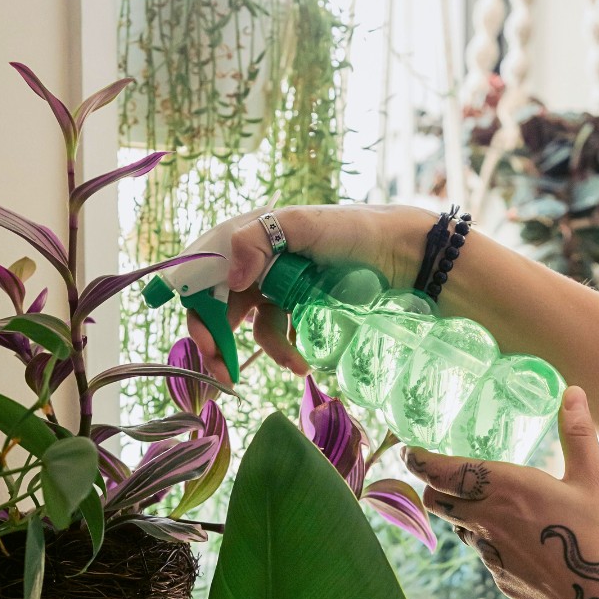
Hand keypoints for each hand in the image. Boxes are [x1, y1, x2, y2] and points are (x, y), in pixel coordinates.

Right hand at [188, 203, 433, 385]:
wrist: (399, 252)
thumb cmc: (350, 229)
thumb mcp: (301, 224)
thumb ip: (258, 240)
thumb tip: (232, 280)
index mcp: (249, 240)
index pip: (205, 279)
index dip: (199, 312)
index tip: (208, 342)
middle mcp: (258, 266)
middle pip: (222, 310)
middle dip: (218, 345)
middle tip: (225, 374)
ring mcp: (280, 290)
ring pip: (256, 330)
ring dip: (268, 352)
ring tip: (295, 366)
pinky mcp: (302, 311)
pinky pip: (283, 337)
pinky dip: (288, 354)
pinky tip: (304, 363)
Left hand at [405, 387, 598, 598]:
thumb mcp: (596, 482)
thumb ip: (577, 436)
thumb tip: (572, 392)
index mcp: (506, 489)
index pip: (444, 472)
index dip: (420, 461)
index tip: (409, 451)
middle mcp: (488, 521)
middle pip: (437, 501)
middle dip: (434, 485)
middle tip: (443, 474)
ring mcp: (491, 555)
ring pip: (459, 528)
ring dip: (463, 513)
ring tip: (487, 503)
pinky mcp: (502, 579)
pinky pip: (484, 552)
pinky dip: (490, 539)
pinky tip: (521, 538)